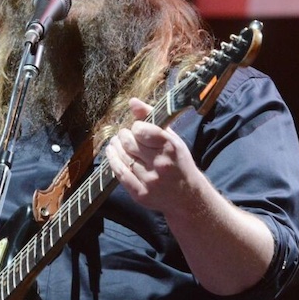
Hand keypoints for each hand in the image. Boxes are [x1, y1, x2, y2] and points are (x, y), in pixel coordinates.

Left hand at [106, 98, 204, 214]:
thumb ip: (151, 118)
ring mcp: (150, 181)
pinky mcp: (141, 194)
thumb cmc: (178, 162)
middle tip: (123, 135)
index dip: (135, 127)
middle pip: (128, 143)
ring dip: (115, 147)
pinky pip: (120, 174)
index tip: (136, 128)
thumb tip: (132, 101)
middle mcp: (160, 164)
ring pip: (122, 157)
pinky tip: (111, 153)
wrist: (187, 197)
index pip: (141, 130)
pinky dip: (112, 161)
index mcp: (170, 147)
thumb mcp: (172, 138)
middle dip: (123, 136)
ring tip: (116, 143)